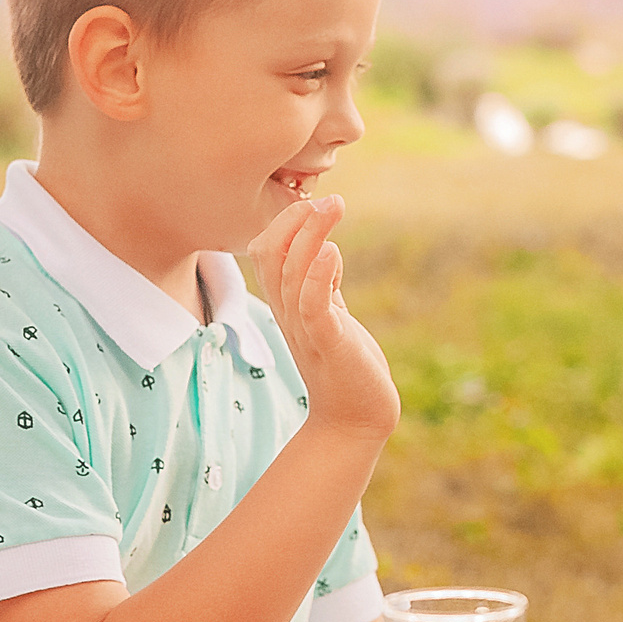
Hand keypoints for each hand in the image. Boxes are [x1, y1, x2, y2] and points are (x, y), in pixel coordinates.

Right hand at [249, 194, 398, 442]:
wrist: (356, 420)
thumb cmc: (345, 367)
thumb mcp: (330, 316)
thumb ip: (324, 284)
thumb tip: (324, 247)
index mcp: (288, 305)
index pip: (266, 253)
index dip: (283, 223)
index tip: (314, 204)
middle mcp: (289, 315)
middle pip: (269, 256)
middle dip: (292, 221)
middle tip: (326, 200)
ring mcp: (306, 330)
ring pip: (291, 274)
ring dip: (310, 236)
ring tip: (333, 206)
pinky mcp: (329, 345)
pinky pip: (314, 306)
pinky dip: (319, 277)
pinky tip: (330, 253)